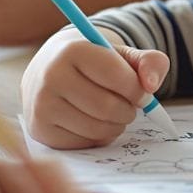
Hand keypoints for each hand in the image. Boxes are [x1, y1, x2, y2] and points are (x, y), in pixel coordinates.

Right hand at [22, 27, 169, 148]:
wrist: (51, 69)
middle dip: (129, 110)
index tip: (142, 92)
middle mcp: (51, 76)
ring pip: (98, 129)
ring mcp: (42, 105)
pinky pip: (85, 143)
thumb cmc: (94, 62)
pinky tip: (95, 121)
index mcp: (73, 50)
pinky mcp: (41, 130)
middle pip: (108, 107)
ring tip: (114, 112)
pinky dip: (100, 136)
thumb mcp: (123, 54)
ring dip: (117, 125)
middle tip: (129, 105)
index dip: (138, 89)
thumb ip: (150, 62)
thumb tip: (151, 86)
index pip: (117, 76)